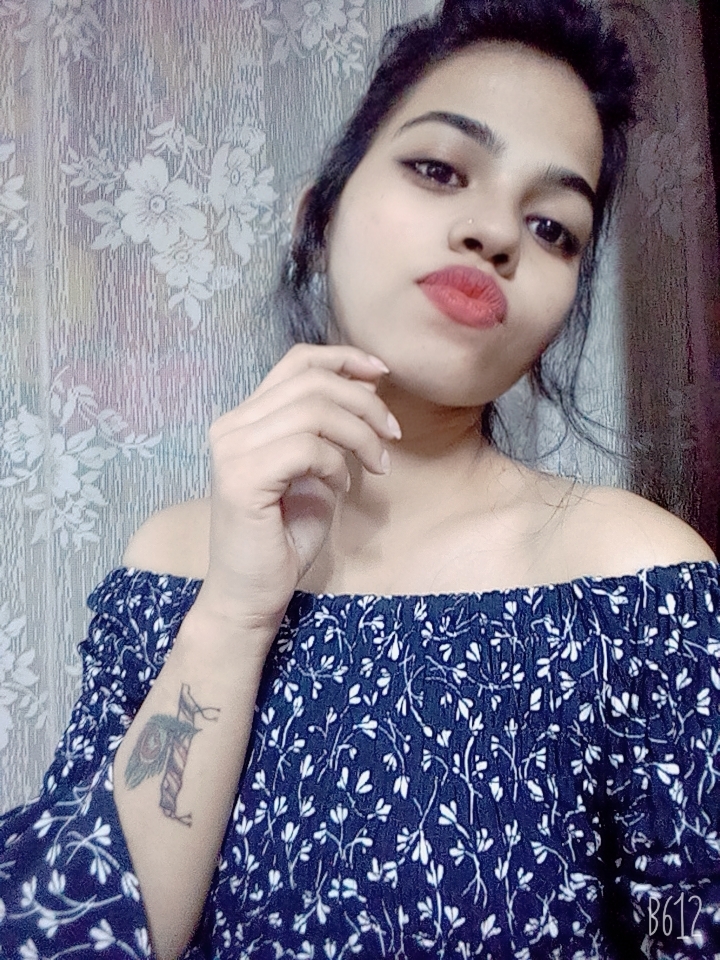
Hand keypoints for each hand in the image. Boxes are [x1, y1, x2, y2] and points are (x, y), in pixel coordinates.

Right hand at [193, 344, 400, 643]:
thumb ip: (329, 429)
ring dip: (360, 434)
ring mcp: (232, 451)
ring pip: (314, 410)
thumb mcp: (316, 470)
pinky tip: (341, 487)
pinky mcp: (242, 479)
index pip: (296, 361)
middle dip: (365, 403)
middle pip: (312, 382)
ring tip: (376, 466)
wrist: (251, 593)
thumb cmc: (285, 536)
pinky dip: (336, 463)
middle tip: (393, 434)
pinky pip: (306, 447)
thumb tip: (366, 384)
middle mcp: (231, 427)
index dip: (343, 358)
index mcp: (245, 418)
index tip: (381, 374)